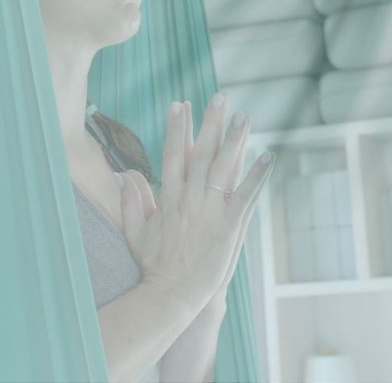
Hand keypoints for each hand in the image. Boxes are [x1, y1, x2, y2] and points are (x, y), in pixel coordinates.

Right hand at [116, 93, 275, 311]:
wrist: (171, 293)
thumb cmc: (153, 266)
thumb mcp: (136, 231)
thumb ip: (131, 201)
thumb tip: (123, 175)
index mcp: (168, 197)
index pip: (173, 154)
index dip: (177, 128)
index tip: (180, 104)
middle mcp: (189, 197)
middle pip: (202, 152)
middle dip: (210, 122)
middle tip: (220, 98)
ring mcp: (210, 209)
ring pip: (224, 166)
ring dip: (235, 139)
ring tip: (244, 117)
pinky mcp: (229, 224)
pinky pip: (246, 193)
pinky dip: (257, 174)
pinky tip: (268, 156)